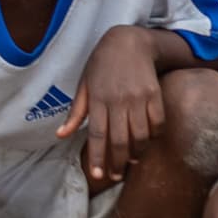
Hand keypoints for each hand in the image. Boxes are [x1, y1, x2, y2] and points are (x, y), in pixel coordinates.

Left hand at [63, 30, 165, 190]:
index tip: (98, 174)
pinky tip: (147, 142)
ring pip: (140, 136)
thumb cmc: (101, 64)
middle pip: (119, 140)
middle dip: (116, 163)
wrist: (129, 41)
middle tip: (115, 176)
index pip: (97, 135)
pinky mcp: (155, 94)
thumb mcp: (84, 85)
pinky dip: (153, 137)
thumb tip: (60, 135)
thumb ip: (76, 112)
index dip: (97, 157)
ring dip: (136, 153)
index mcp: (98, 99)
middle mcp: (118, 100)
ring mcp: (138, 98)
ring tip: (131, 161)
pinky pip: (157, 123)